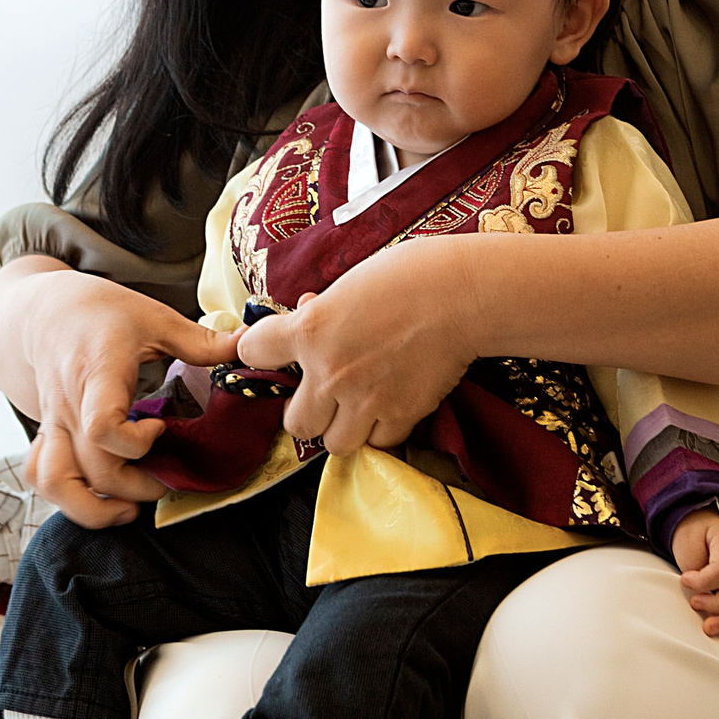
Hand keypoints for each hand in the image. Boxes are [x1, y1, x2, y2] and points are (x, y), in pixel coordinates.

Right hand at [0, 261, 239, 527]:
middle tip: (168, 478)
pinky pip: (40, 478)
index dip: (137, 443)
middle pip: (93, 469)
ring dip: (92, 507)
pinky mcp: (47, 435)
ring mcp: (53, 424)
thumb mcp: (153, 317)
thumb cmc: (100, 313)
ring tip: (129, 509)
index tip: (162, 430)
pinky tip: (100, 495)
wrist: (44, 311)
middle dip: (136, 487)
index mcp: (96, 375)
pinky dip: (67, 497)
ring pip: (53, 484)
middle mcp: (68, 406)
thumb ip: (200, 341)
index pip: (102, 427)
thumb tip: (249, 347)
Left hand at [235, 235, 479, 456]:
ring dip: (343, 428)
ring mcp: (364, 400)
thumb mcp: (352, 282)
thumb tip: (311, 312)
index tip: (266, 350)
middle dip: (308, 411)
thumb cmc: (411, 274)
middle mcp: (330, 373)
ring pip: (334, 444)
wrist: (464, 295)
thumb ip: (324, 309)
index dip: (256, 349)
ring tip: (357, 409)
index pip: (254, 351)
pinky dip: (382, 431)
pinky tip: (390, 409)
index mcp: (310, 330)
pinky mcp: (400, 416)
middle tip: (325, 395)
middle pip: (295, 422)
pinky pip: (379, 443)